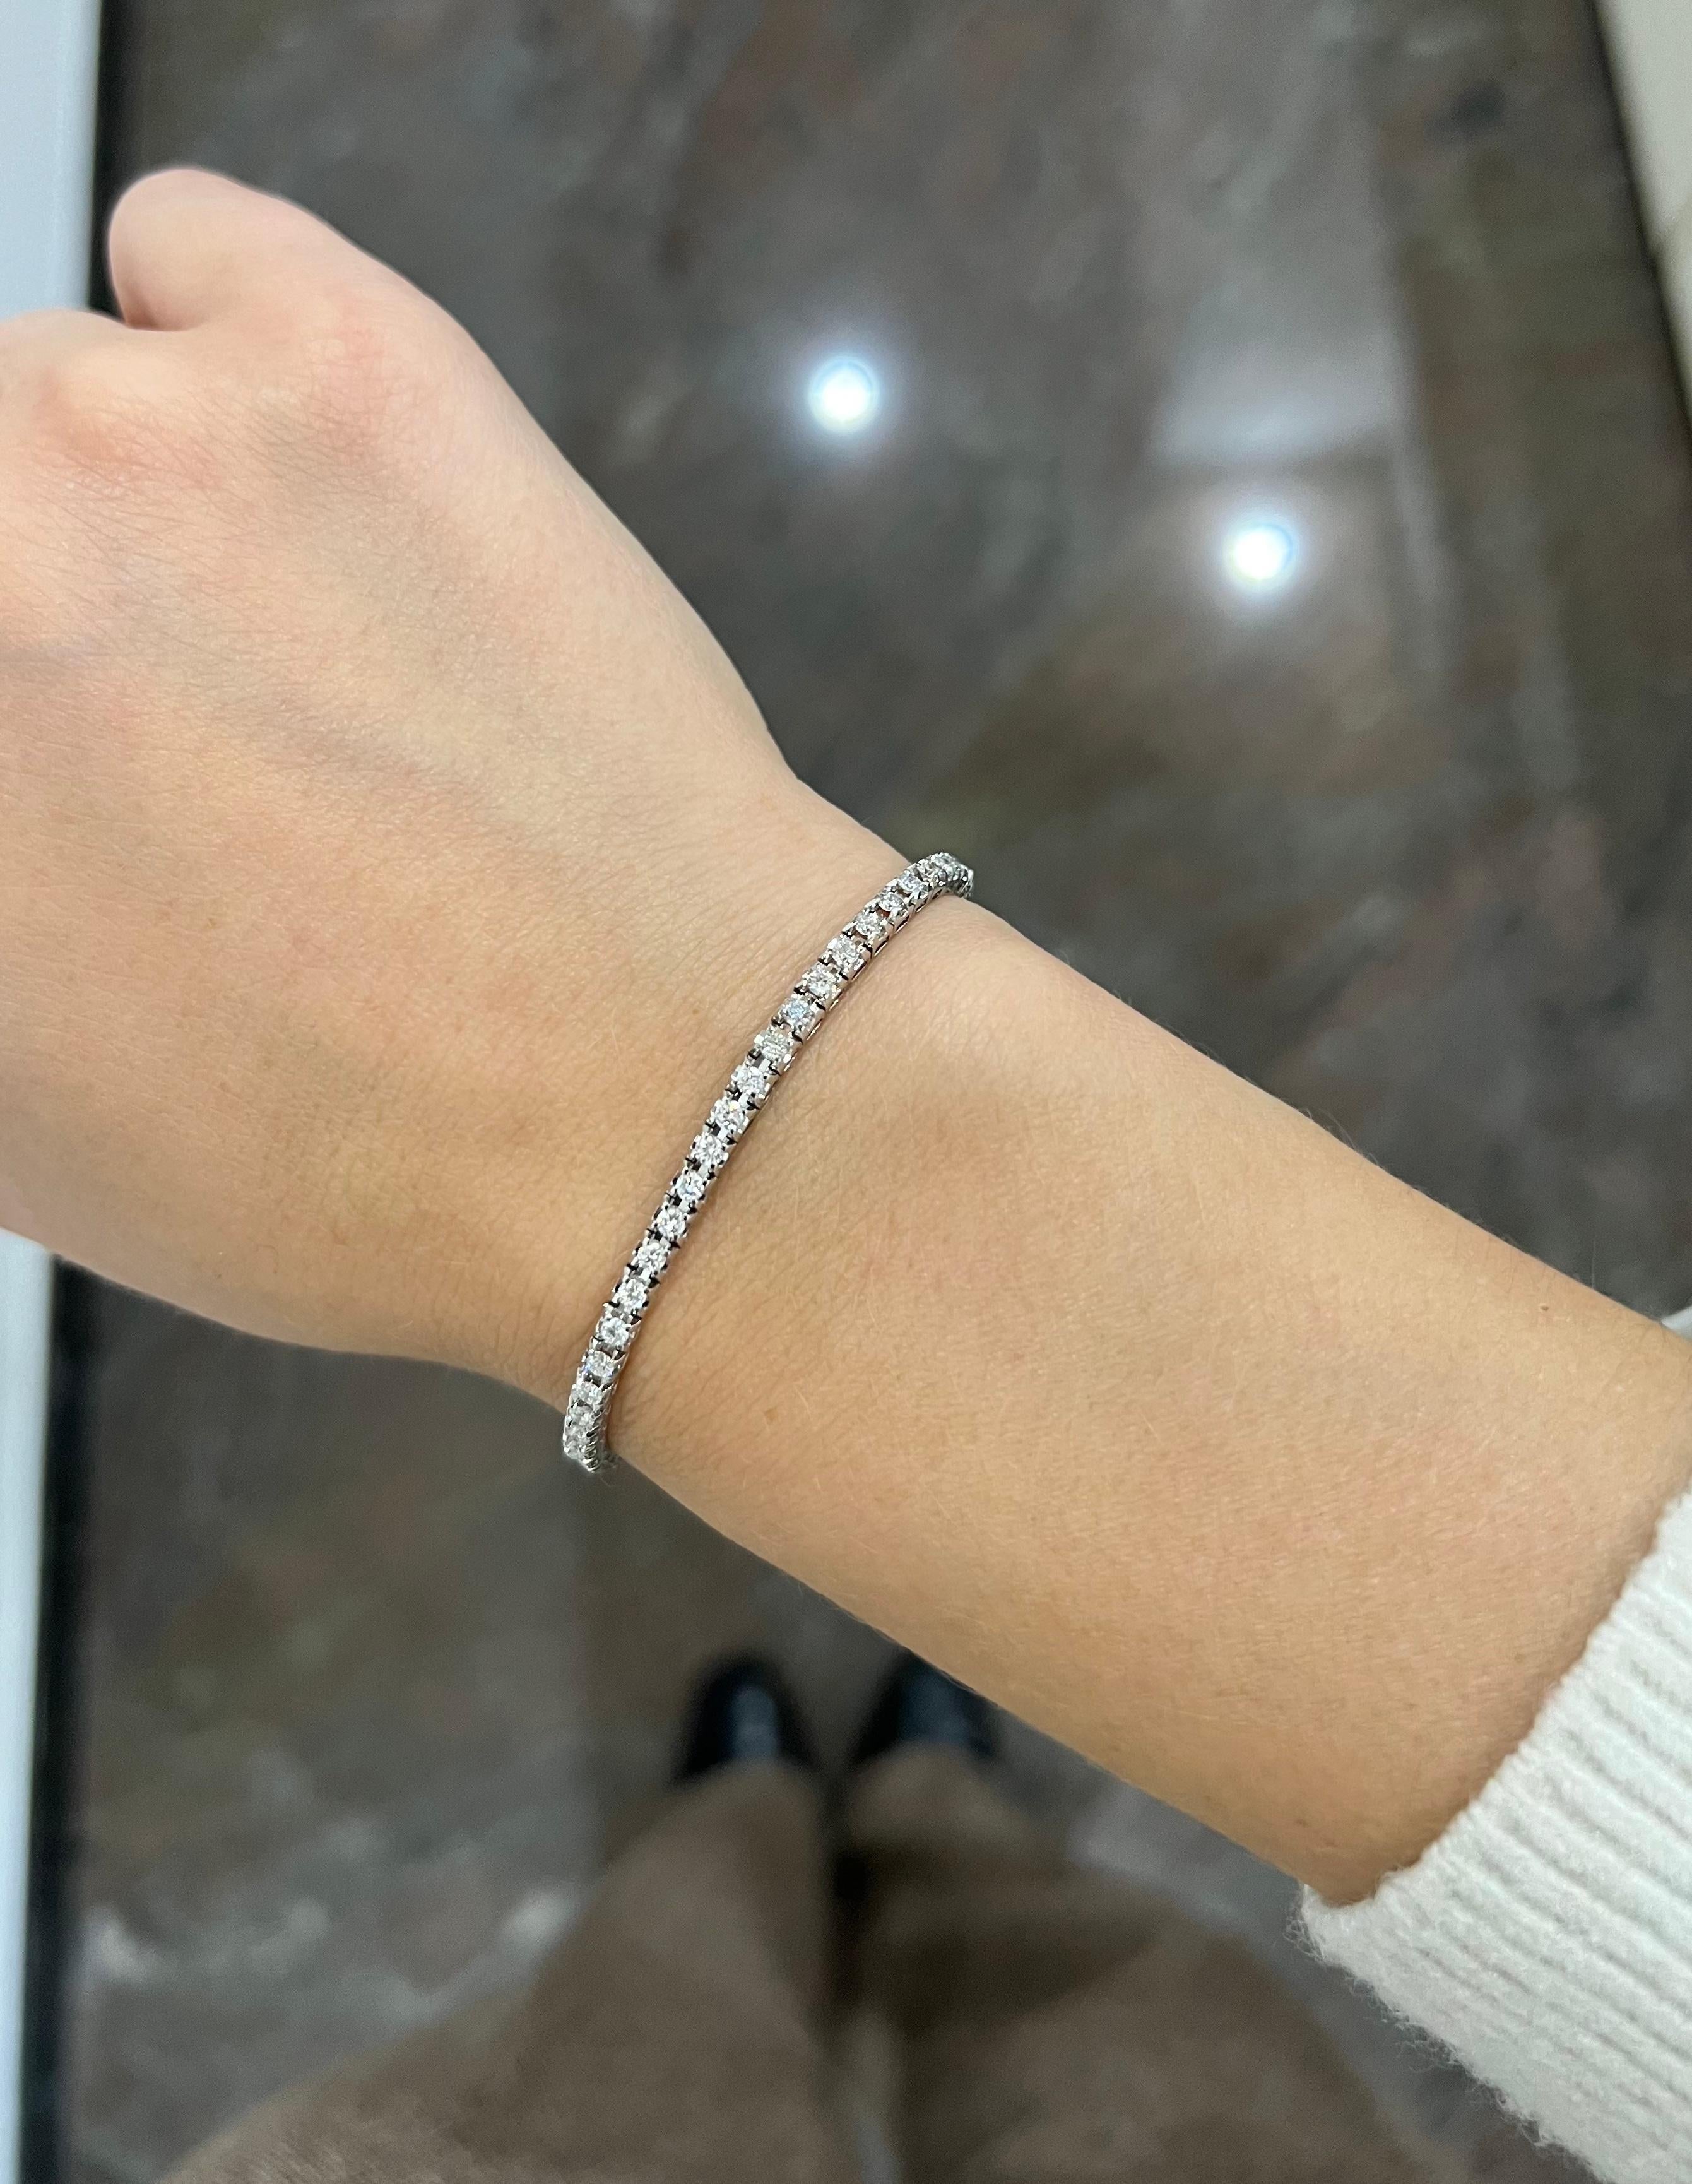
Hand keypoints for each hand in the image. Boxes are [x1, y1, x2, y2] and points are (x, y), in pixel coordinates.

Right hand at [0, 169, 893, 1388]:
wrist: (668, 1101)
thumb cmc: (346, 1163)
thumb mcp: (18, 1120)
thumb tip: (15, 790)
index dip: (22, 731)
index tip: (67, 758)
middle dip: (38, 627)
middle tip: (156, 728)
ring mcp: (129, 428)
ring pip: (42, 396)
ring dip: (121, 509)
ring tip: (277, 647)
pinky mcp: (337, 350)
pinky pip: (182, 249)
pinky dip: (218, 343)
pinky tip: (312, 488)